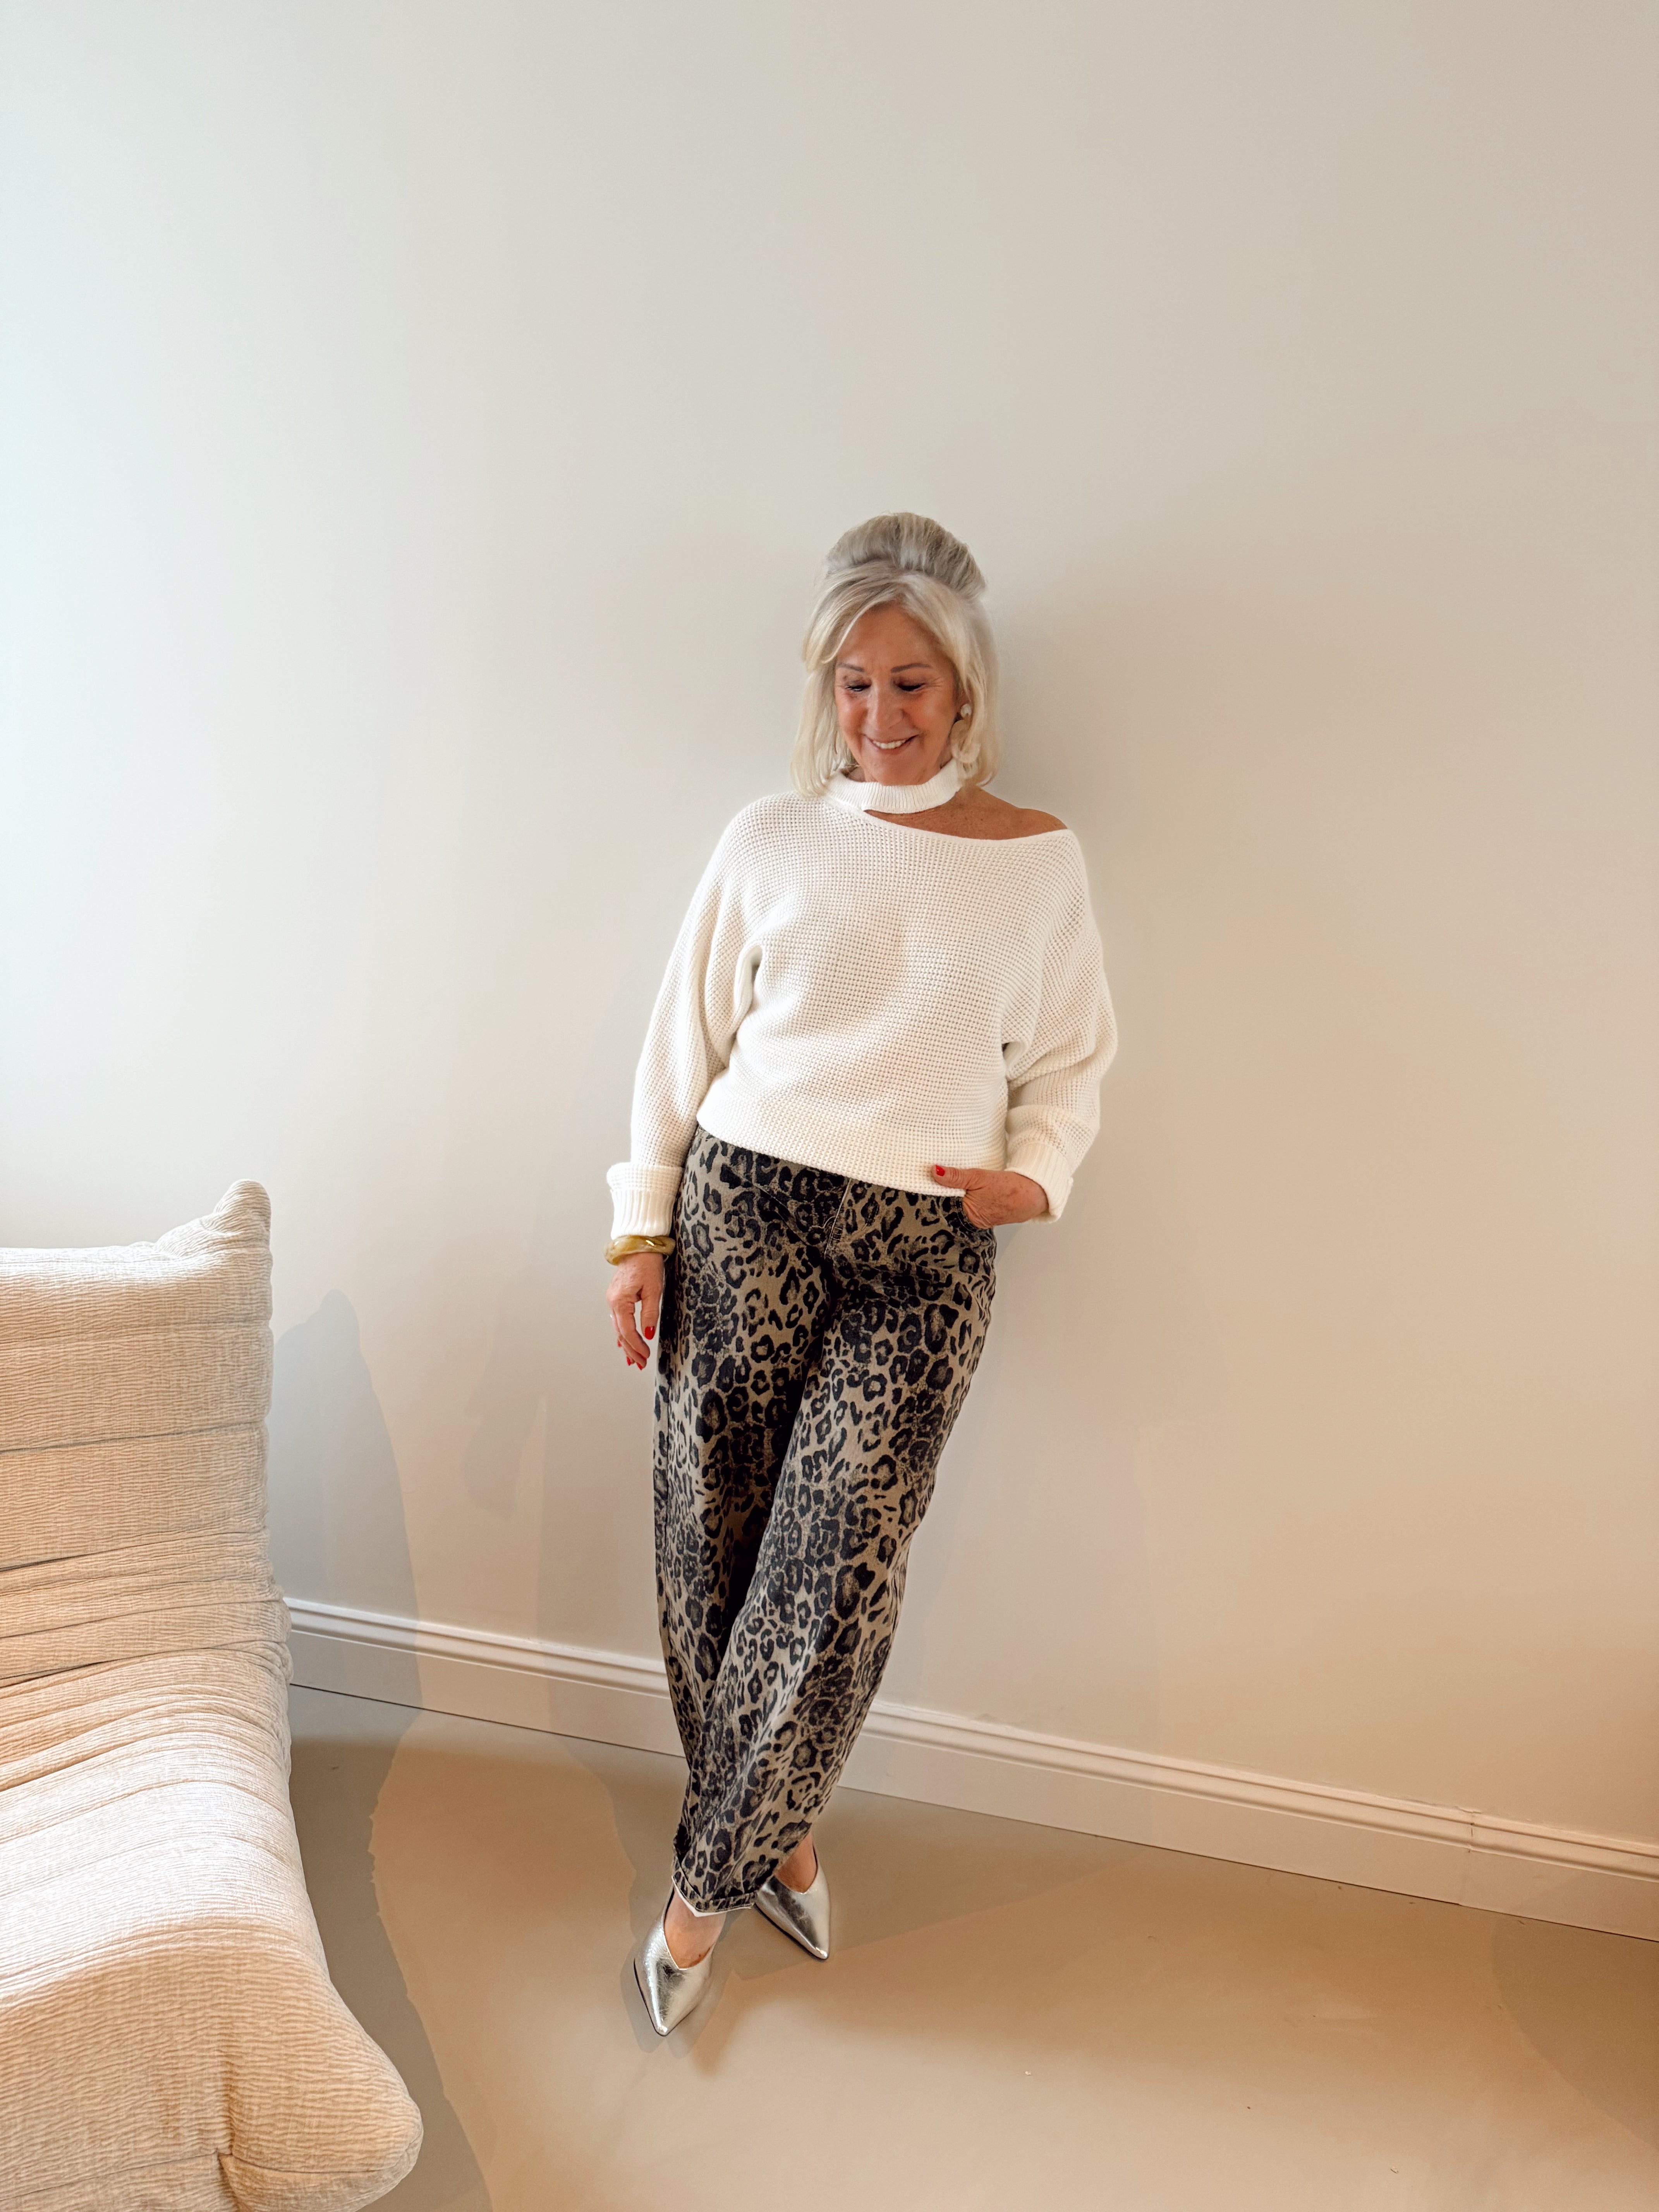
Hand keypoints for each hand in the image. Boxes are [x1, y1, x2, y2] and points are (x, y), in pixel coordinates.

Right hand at [608, 1251, 663, 1368]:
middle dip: (630, 1350)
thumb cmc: (647, 1263)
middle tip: (639, 1364)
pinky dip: (622, 1333)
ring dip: (626, 1344)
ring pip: (618, 1328)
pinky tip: (623, 1343)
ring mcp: (613, 1299)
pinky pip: (618, 1319)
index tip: (645, 1357)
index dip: (636, 1346)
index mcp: (620, 1301)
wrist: (639, 1245)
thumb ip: (650, 1313)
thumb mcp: (653, 1289)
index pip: (627, 1331)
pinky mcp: (617, 1297)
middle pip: (620, 1333)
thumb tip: (648, 1334)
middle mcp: (613, 1301)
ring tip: (632, 1360)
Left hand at [930, 1166, 1047, 1227]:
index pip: (941, 1207)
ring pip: (959, 1207)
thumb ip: (956, 1176)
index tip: (922, 1184)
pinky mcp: (985, 1215)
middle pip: (948, 1208)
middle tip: (929, 1181)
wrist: (1033, 1194)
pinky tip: (963, 1190)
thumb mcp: (979, 1178)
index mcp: (966, 1215)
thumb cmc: (1009, 1188)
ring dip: (954, 1196)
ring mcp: (978, 1220)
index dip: (932, 1195)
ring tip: (944, 1183)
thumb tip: (935, 1171)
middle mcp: (970, 1222)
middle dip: (941, 1196)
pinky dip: (966, 1198)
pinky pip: (970, 1207)